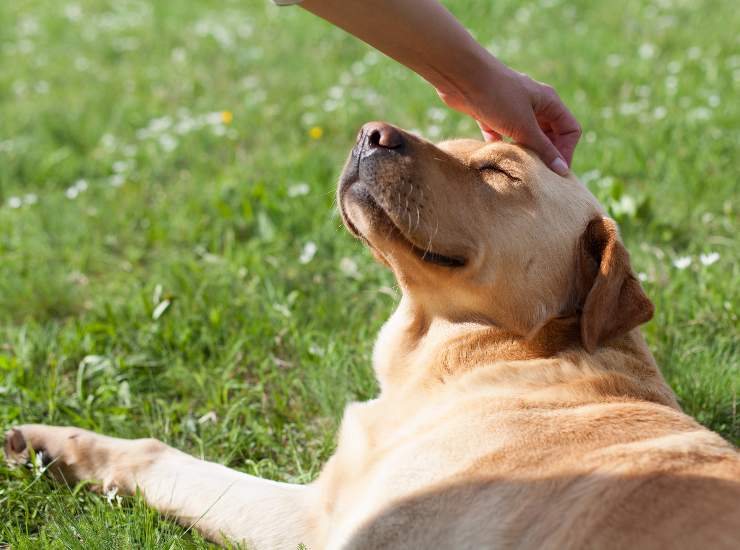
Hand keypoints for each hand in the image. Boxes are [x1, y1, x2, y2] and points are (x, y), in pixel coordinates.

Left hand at [436, 60, 580, 175]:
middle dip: (545, 154)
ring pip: (525, 136)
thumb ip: (543, 149)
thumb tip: (562, 170)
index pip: (570, 129)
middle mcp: (533, 104)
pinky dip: (502, 147)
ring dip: (524, 152)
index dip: (566, 151)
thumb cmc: (498, 97)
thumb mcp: (524, 127)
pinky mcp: (490, 115)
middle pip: (549, 134)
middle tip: (537, 174)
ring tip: (519, 169)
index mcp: (548, 101)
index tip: (555, 172)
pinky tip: (498, 158)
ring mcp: (511, 109)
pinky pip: (501, 136)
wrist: (461, 77)